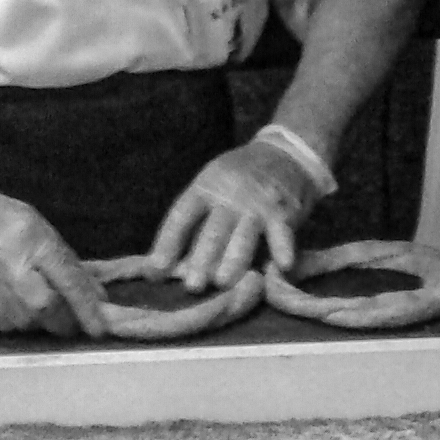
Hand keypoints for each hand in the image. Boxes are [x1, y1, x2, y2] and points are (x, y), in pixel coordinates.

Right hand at [0, 187, 108, 338]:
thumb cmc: (1, 222)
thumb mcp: (39, 229)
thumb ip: (66, 263)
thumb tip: (96, 297)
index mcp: (32, 241)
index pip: (67, 281)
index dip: (86, 307)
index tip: (99, 329)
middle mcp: (10, 268)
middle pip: (48, 309)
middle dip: (64, 318)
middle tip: (67, 313)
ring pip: (29, 322)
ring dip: (41, 318)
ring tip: (31, 296)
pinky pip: (9, 325)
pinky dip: (19, 318)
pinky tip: (12, 299)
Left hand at [147, 137, 319, 289]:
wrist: (284, 154)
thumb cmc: (238, 181)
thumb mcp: (210, 189)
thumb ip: (192, 224)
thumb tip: (162, 266)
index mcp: (204, 189)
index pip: (181, 216)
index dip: (167, 243)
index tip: (155, 270)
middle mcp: (229, 196)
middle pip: (213, 230)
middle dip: (201, 258)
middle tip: (192, 285)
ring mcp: (257, 204)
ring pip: (244, 234)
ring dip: (234, 259)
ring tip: (224, 282)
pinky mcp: (283, 211)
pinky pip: (282, 232)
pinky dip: (283, 248)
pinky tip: (282, 265)